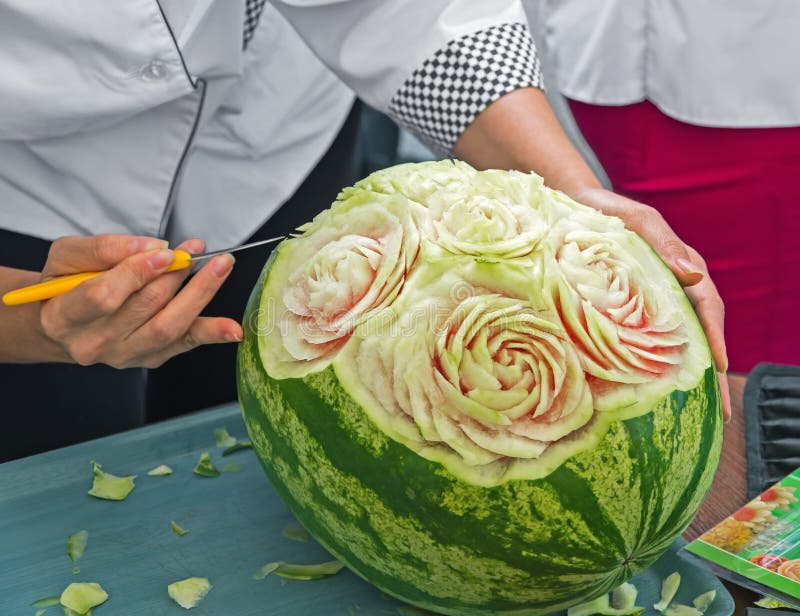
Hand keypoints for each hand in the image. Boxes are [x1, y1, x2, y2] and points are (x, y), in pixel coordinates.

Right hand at [37, 234, 241, 368]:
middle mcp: (95, 343)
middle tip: (195, 250)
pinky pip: (185, 344)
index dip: (137, 273)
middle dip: (175, 275)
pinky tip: (233, 328)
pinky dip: (211, 333)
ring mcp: (125, 355)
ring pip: (169, 326)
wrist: (65, 322)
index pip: (103, 297)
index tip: (165, 253)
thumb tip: (152, 247)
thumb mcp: (66, 256)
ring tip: (219, 267)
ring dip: (199, 293)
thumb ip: (103, 249)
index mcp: (64, 317)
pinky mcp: (151, 358)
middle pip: (145, 308)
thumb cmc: (65, 284)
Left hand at [574, 188, 730, 421]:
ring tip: (700, 413)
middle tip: (722, 411)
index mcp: (680, 267)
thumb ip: (664, 243)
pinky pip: (649, 339)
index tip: (719, 369)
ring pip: (678, 341)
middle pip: (700, 332)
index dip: (715, 338)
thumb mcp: (637, 221)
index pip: (707, 307)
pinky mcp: (629, 308)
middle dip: (713, 373)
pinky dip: (659, 365)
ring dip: (691, 375)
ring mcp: (651, 300)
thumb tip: (694, 277)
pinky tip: (657, 392)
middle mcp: (672, 287)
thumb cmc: (606, 210)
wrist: (573, 206)